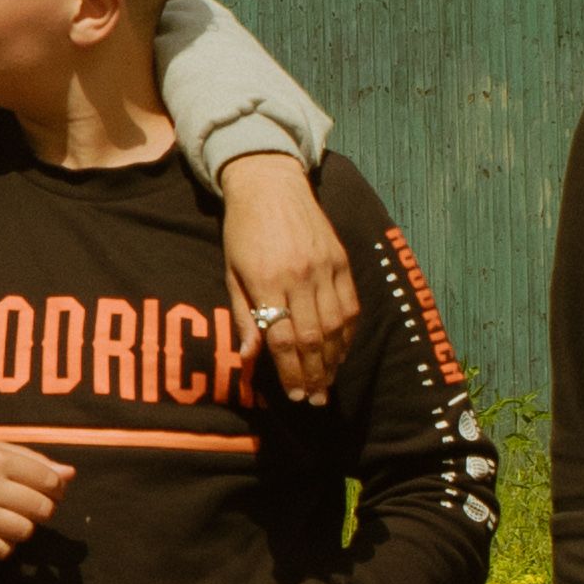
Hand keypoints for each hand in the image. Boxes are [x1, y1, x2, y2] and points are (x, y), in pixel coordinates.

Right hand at [0, 432, 72, 558]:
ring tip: (11, 518)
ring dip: (24, 527)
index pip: (49, 480)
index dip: (56, 488)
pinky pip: (1, 550)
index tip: (49, 490)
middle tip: (29, 505)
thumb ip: (30, 460)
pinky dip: (4, 545)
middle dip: (43, 509)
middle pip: (42, 509)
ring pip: (24, 532)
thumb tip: (70, 474)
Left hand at [216, 154, 356, 402]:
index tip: (296, 395)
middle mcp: (301, 276)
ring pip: (336, 325)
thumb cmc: (243, 231)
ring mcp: (326, 267)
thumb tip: (249, 357)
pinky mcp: (342, 260)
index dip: (291, 372)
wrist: (270, 184)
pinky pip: (351, 304)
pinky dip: (349, 332)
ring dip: (334, 360)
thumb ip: (244, 315)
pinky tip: (342, 351)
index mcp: (268, 280)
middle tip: (315, 399)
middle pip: (313, 338)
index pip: (284, 338)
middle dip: (315, 374)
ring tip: (329, 383)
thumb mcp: (231, 272)